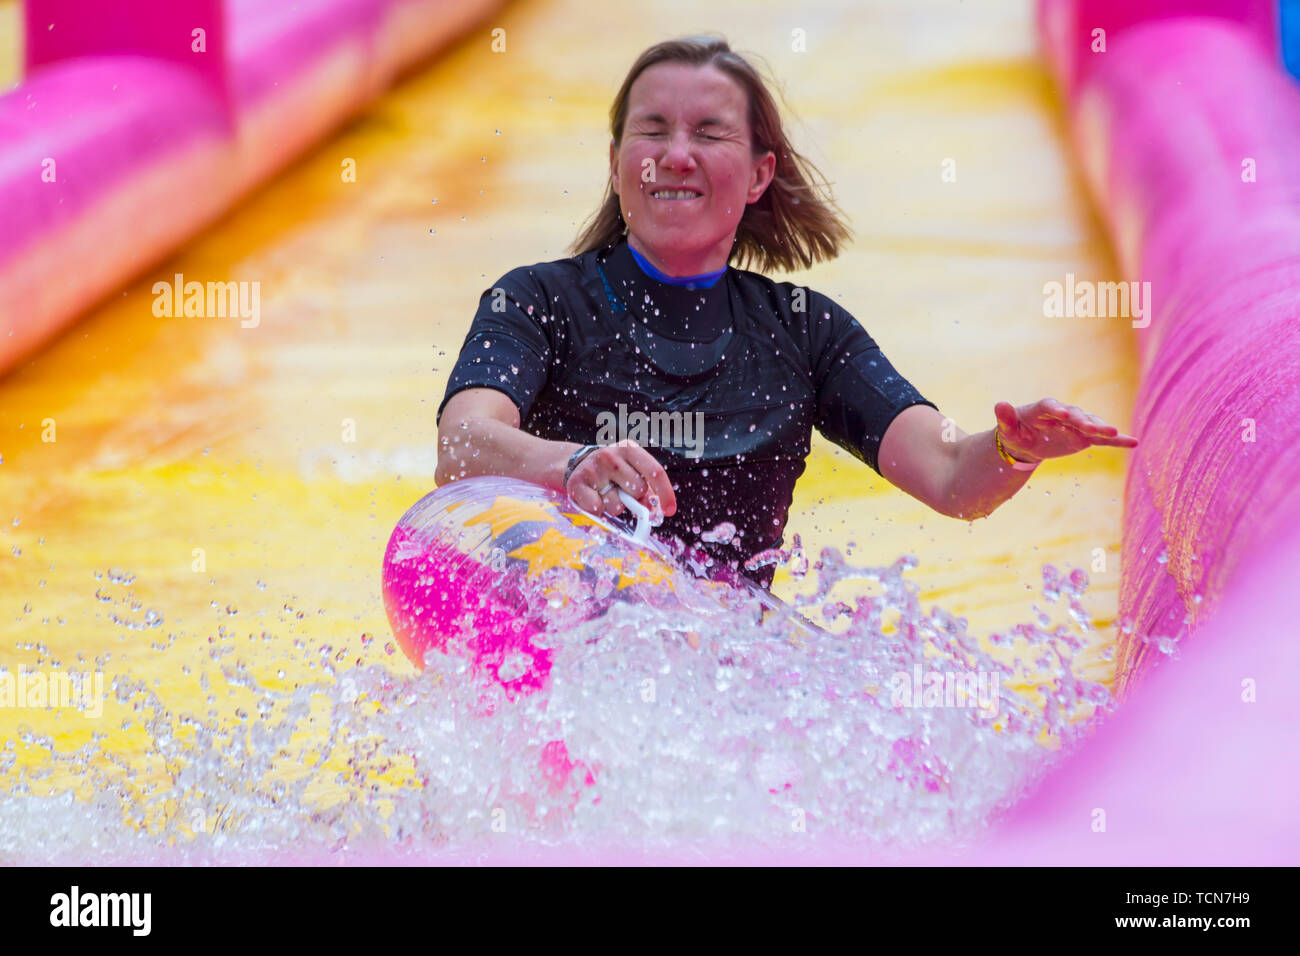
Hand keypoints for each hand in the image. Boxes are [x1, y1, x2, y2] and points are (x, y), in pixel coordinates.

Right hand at [566, 439, 676, 518]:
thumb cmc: (611, 471)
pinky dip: (597, 510)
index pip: (655, 471)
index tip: (670, 510)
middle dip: (634, 497)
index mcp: (629, 449)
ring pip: (617, 504)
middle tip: (622, 491)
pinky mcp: (576, 483)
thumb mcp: (630, 470)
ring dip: (614, 506)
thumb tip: (654, 509)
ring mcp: (592, 469)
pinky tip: (593, 498)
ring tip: (605, 494)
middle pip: (638, 489)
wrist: (576, 465)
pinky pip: (597, 508)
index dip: (665, 493)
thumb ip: (646, 489)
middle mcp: (610, 455)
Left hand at [994, 399, 1137, 461]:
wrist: (1028, 441)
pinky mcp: (1085, 437)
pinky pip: (1102, 439)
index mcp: (1042, 409)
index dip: (1056, 410)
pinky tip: (1133, 442)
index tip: (1063, 414)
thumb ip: (1005, 418)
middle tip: (1093, 427)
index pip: (1050, 407)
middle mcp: (1063, 413)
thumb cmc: (1015, 433)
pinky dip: (1117, 440)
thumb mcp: (1007, 429)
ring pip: (1091, 424)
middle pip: (1075, 415)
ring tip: (1113, 433)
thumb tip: (999, 404)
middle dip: (1084, 421)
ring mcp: (1076, 425)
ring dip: (1101, 428)